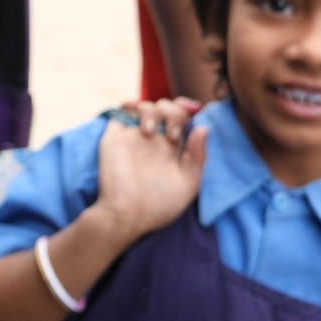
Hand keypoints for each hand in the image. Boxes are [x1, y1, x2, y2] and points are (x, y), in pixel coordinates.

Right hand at [90, 99, 208, 247]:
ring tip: (152, 133)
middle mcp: (155, 141)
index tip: (197, 111)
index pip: (183, 119)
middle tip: (174, 135)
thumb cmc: (159, 206)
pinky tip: (138, 115)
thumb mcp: (189, 184)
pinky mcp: (116, 137)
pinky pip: (121, 112)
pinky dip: (130, 105)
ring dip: (154, 111)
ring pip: (147, 106)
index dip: (190, 110)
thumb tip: (204, 128)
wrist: (126, 215)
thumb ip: (198, 156)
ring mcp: (135, 137)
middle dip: (176, 111)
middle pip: (168, 108)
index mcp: (172, 150)